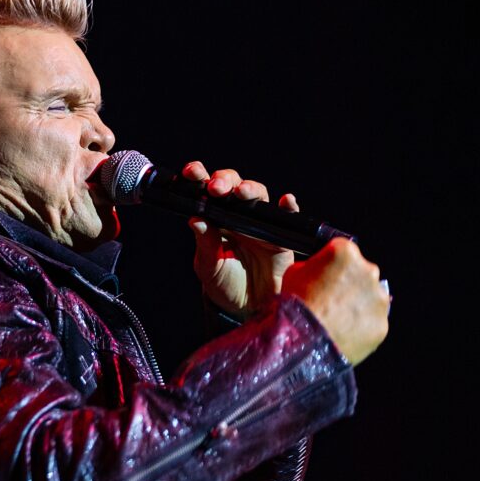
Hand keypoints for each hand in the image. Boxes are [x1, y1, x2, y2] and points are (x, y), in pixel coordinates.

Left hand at [183, 161, 297, 319]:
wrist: (247, 308)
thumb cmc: (224, 283)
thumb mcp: (210, 268)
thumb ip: (206, 245)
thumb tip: (195, 220)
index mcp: (214, 217)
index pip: (206, 191)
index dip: (199, 176)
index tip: (191, 172)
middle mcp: (237, 215)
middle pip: (233, 186)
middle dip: (224, 181)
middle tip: (216, 187)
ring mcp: (260, 223)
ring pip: (258, 196)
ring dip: (251, 189)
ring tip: (243, 192)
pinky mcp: (281, 236)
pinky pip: (287, 217)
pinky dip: (288, 207)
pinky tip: (286, 201)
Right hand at [282, 238, 389, 365]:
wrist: (303, 339)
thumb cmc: (296, 305)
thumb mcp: (294, 271)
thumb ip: (314, 266)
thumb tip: (321, 270)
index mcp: (345, 252)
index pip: (344, 251)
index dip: (332, 264)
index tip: (326, 275)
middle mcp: (368, 270)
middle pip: (361, 273)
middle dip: (349, 284)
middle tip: (330, 299)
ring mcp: (378, 298)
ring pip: (370, 298)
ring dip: (358, 304)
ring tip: (336, 318)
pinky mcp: (382, 322)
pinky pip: (372, 321)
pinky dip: (361, 325)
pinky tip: (344, 330)